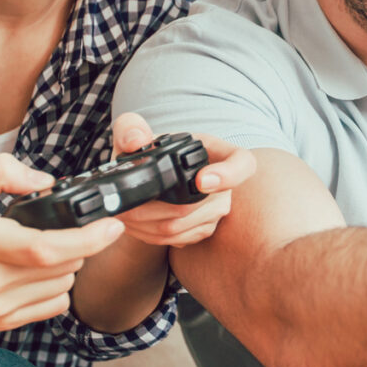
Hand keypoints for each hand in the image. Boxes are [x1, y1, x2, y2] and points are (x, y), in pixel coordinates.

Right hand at [0, 154, 123, 333]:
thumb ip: (2, 172)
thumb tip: (46, 181)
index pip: (48, 246)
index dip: (89, 237)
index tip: (113, 225)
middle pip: (66, 265)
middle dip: (79, 243)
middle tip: (66, 228)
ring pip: (64, 285)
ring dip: (69, 265)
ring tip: (46, 250)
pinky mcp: (2, 323)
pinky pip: (54, 306)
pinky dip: (58, 287)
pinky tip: (40, 273)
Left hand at [110, 113, 256, 246]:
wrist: (156, 176)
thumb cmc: (154, 151)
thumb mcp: (140, 132)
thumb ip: (131, 127)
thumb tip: (136, 141)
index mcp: (217, 152)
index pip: (243, 164)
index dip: (228, 175)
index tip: (202, 181)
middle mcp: (224, 185)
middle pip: (192, 205)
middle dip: (149, 208)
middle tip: (124, 204)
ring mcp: (216, 211)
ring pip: (179, 226)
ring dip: (144, 225)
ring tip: (123, 214)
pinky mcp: (204, 230)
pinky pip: (176, 239)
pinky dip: (149, 235)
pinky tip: (135, 224)